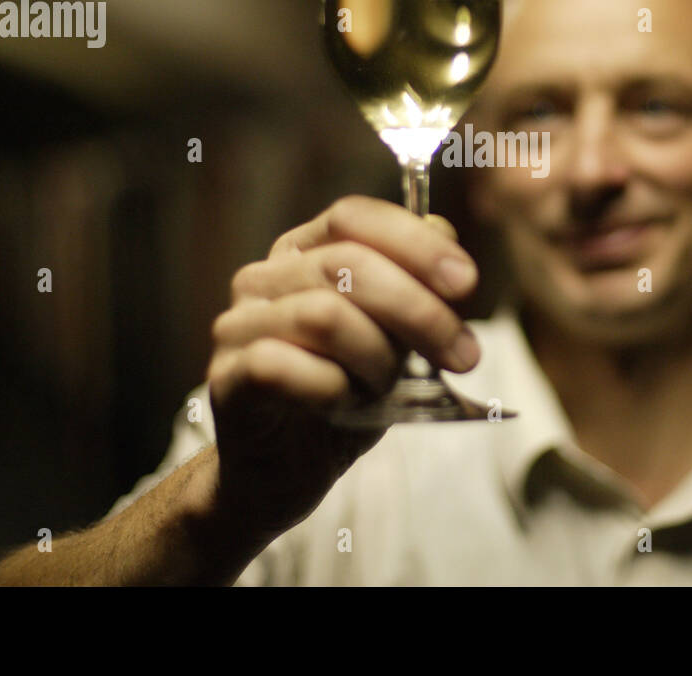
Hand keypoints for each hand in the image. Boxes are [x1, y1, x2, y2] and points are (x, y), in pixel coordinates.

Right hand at [205, 195, 480, 532]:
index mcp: (302, 251)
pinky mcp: (225, 379)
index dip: (414, 243)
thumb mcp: (394, 338)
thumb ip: (417, 287)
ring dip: (378, 357)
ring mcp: (237, 327)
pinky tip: (347, 405)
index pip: (353, 217)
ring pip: (324, 315)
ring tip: (390, 388)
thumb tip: (443, 233)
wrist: (284, 474)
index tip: (466, 282)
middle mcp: (262, 278)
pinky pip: (283, 367)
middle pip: (347, 265)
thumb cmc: (343, 395)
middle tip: (464, 354)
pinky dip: (333, 388)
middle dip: (419, 310)